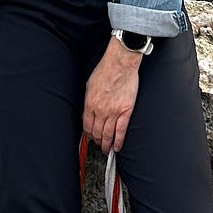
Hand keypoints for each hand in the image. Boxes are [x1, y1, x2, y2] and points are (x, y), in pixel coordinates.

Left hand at [83, 38, 140, 153]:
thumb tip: (86, 112)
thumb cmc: (105, 70)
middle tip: (98, 145)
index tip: (90, 137)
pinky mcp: (125, 111)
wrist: (120, 63)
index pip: (86, 126)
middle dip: (97, 141)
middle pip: (96, 132)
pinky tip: (117, 147)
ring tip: (106, 149)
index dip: (88, 134)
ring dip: (106, 145)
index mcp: (89, 103)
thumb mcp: (89, 85)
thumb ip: (88, 101)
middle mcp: (100, 110)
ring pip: (108, 135)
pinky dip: (118, 142)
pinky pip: (121, 131)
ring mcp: (113, 112)